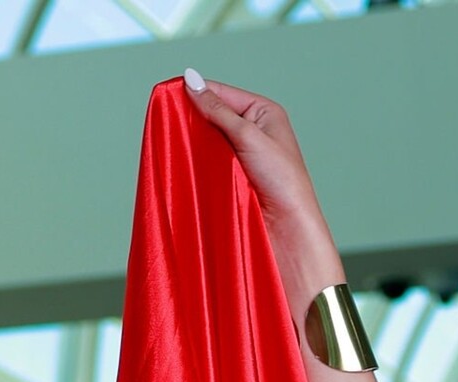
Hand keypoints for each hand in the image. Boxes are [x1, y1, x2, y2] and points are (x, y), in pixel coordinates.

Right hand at [181, 70, 328, 243]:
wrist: (289, 225)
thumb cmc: (280, 179)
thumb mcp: (248, 135)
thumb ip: (218, 109)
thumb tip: (191, 79)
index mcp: (263, 111)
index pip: (222, 92)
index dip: (196, 92)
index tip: (168, 95)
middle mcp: (255, 128)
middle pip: (214, 114)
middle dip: (195, 118)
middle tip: (170, 121)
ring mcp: (245, 152)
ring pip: (211, 137)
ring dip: (196, 140)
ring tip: (177, 140)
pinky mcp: (237, 173)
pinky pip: (212, 158)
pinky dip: (200, 157)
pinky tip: (187, 158)